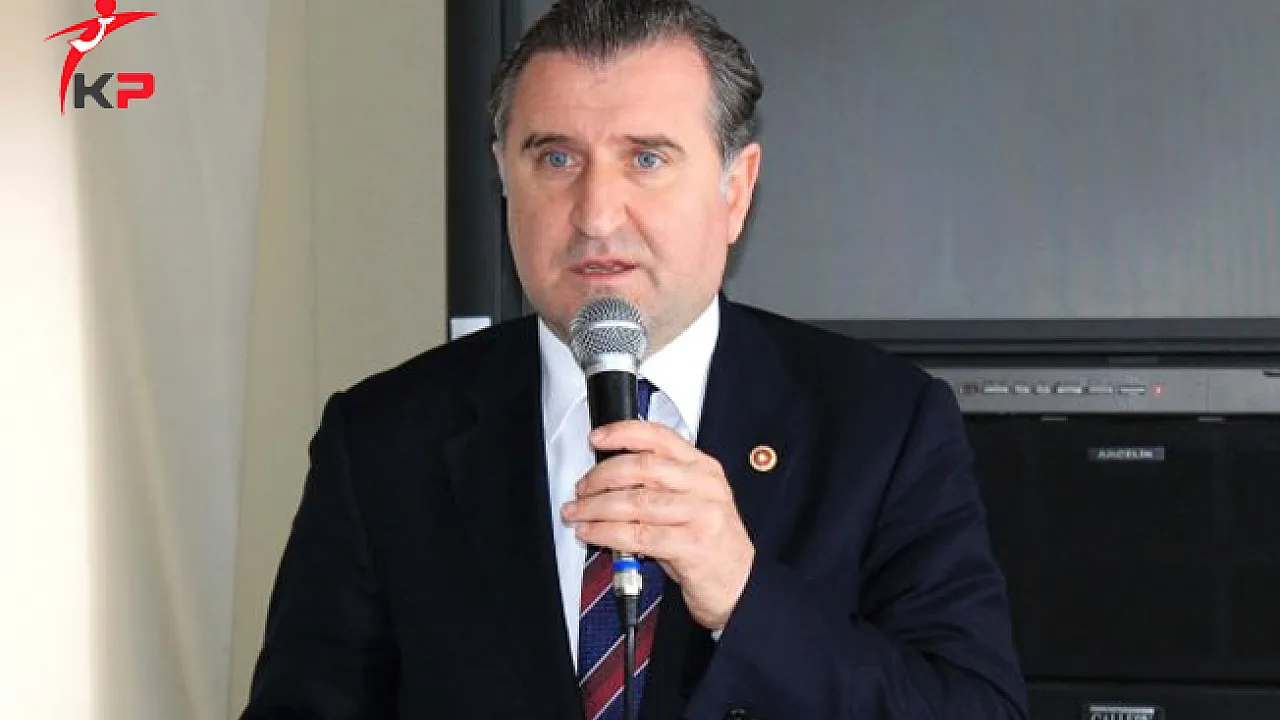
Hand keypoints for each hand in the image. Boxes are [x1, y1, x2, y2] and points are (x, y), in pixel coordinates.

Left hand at [561, 420, 754, 631]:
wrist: (739, 585)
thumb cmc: (709, 544)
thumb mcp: (692, 503)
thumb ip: (659, 485)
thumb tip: (607, 477)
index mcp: (704, 468)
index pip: (660, 437)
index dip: (623, 433)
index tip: (597, 438)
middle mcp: (705, 486)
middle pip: (642, 467)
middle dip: (601, 476)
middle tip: (581, 489)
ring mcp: (702, 514)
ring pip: (636, 502)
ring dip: (597, 507)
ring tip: (577, 513)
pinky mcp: (692, 545)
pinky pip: (638, 535)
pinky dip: (606, 533)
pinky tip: (591, 533)